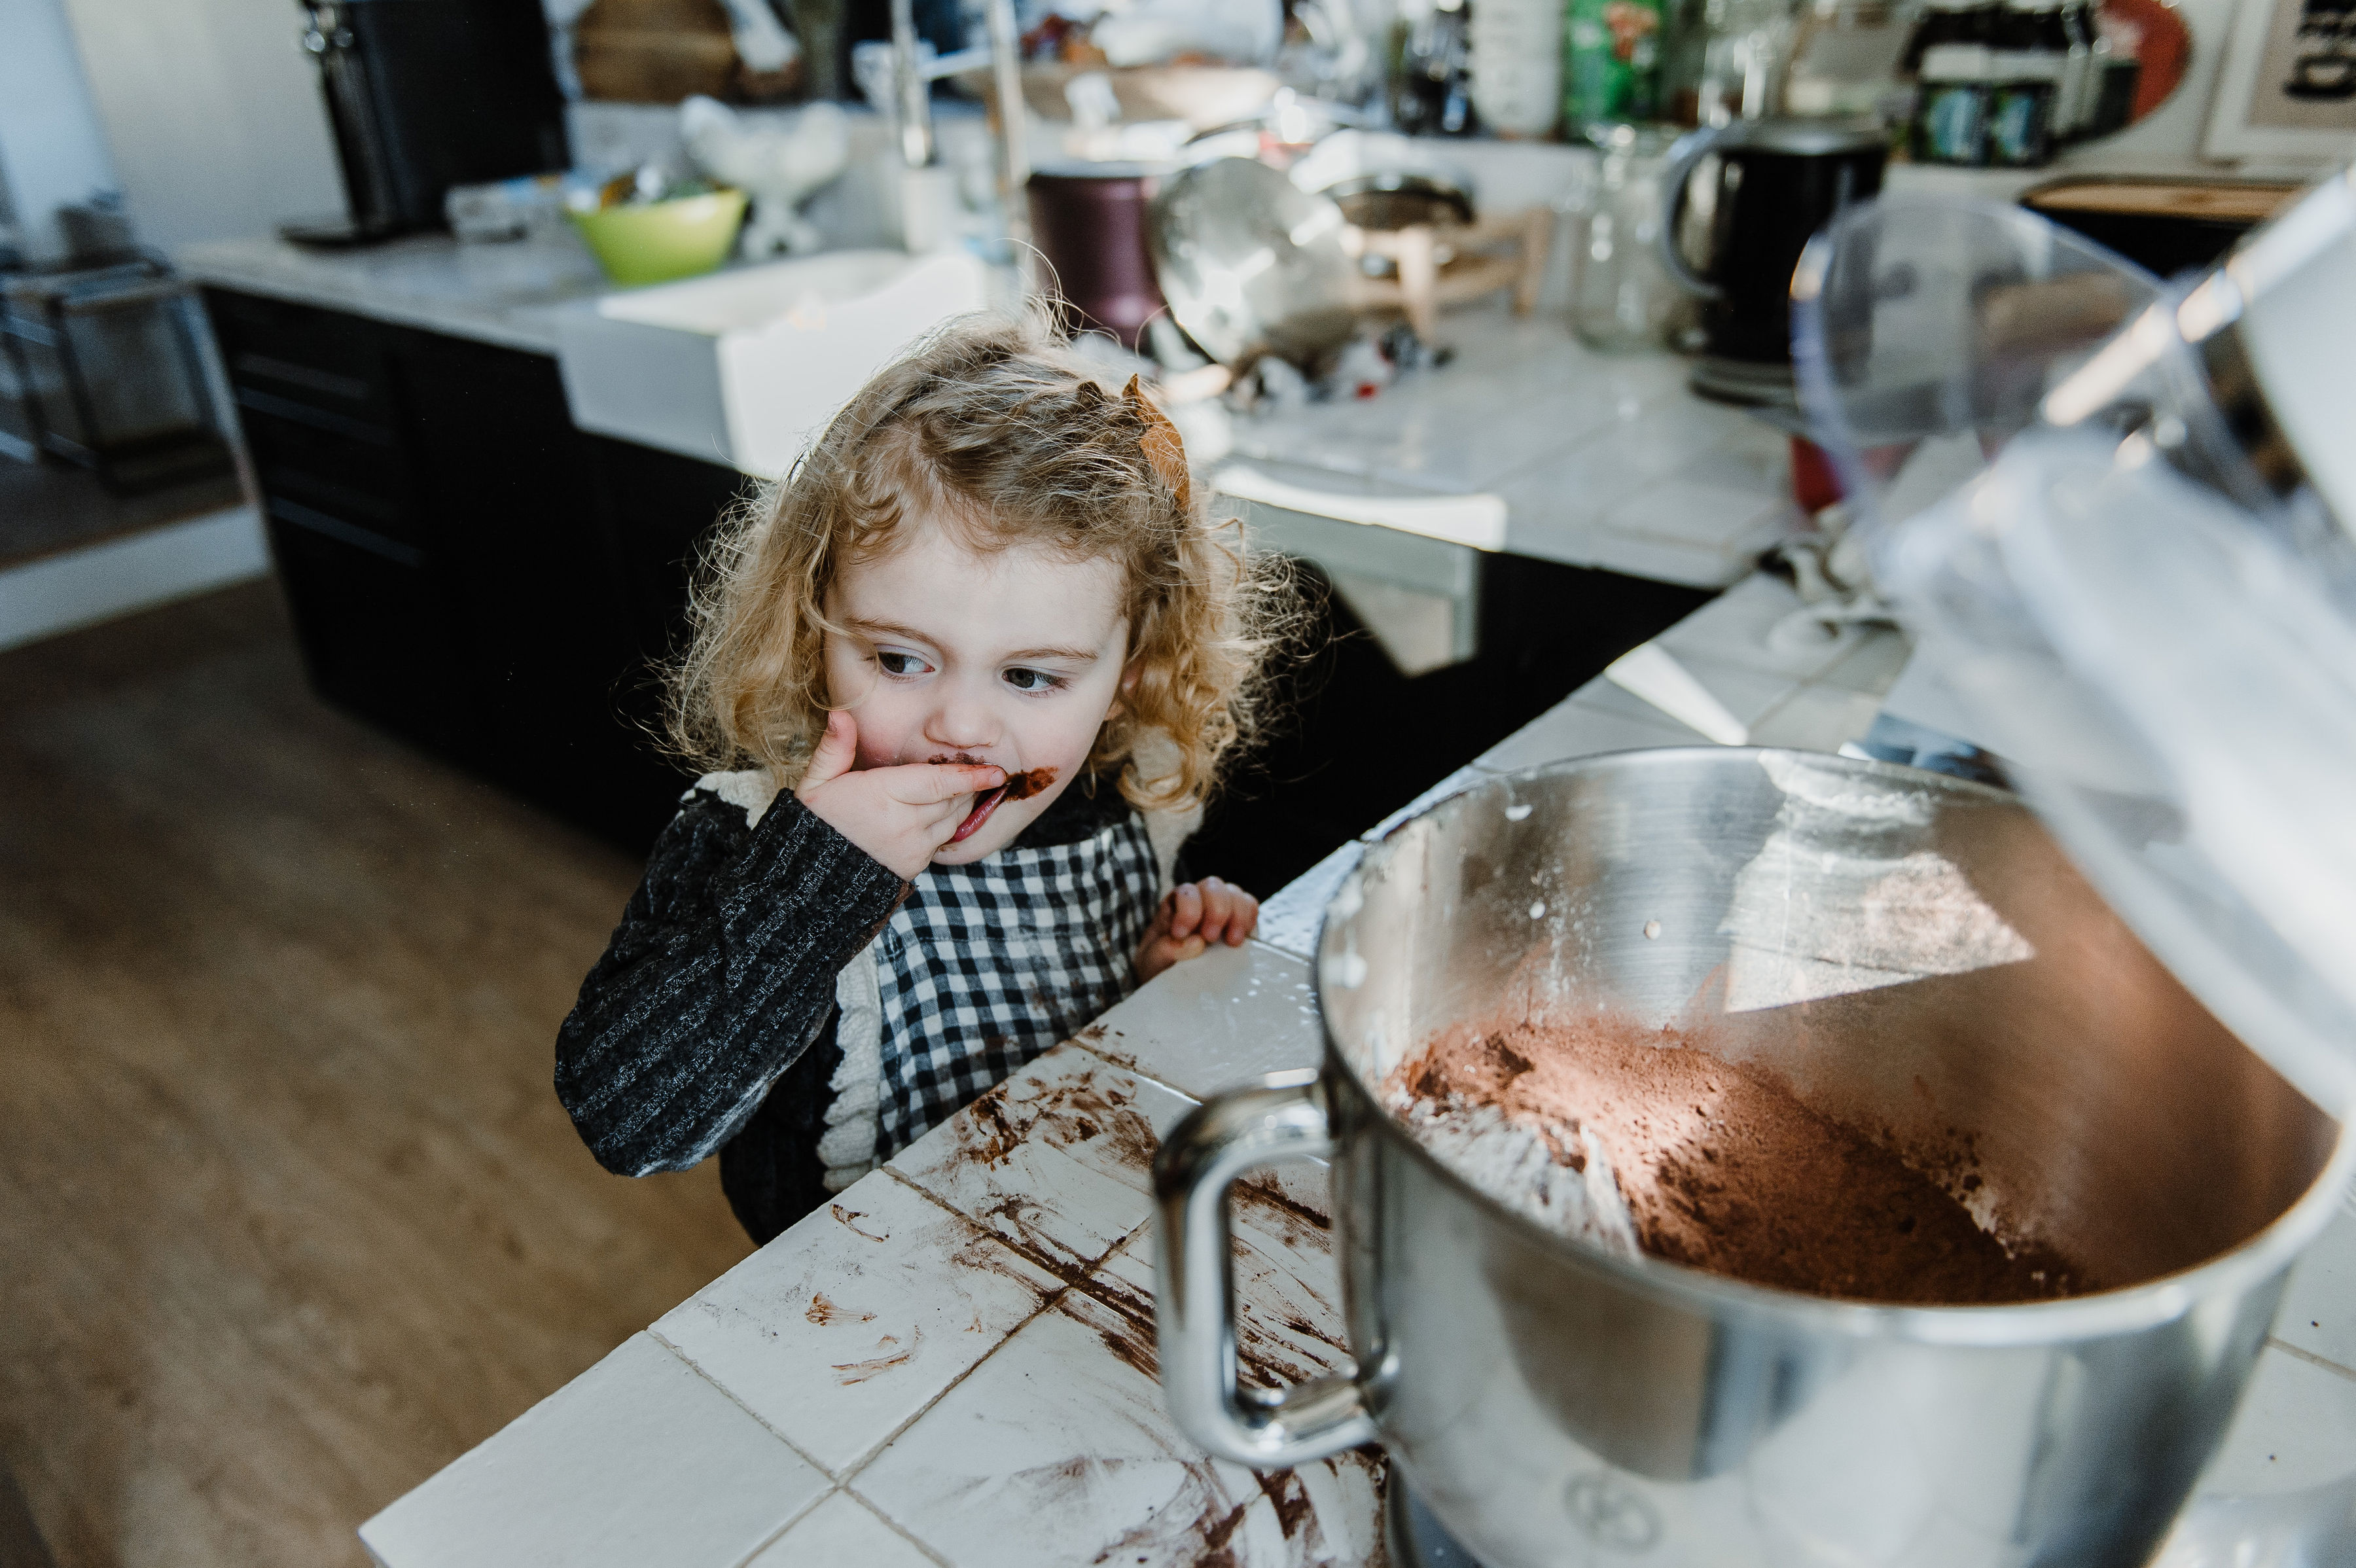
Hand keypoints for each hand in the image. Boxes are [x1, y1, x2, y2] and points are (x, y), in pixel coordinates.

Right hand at [794, 710, 1002, 879]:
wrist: (815, 877)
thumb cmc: (818, 822)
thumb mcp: (816, 782)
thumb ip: (834, 747)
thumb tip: (839, 713)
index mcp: (882, 796)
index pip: (937, 783)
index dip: (969, 776)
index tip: (996, 771)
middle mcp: (904, 823)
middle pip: (952, 799)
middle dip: (968, 784)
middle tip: (978, 769)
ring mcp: (913, 847)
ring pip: (954, 819)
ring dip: (961, 802)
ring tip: (961, 787)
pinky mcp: (916, 865)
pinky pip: (945, 839)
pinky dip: (949, 823)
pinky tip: (943, 811)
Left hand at [1136, 876, 1258, 981]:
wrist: (1174, 977)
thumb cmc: (1160, 965)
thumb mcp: (1151, 960)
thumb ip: (1165, 949)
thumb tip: (1196, 942)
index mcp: (1174, 905)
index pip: (1185, 893)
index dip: (1188, 911)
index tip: (1182, 934)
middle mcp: (1199, 900)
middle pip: (1213, 886)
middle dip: (1216, 911)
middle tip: (1210, 937)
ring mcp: (1221, 906)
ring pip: (1234, 893)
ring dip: (1237, 915)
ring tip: (1232, 942)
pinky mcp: (1239, 918)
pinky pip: (1250, 905)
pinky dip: (1249, 918)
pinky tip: (1243, 938)